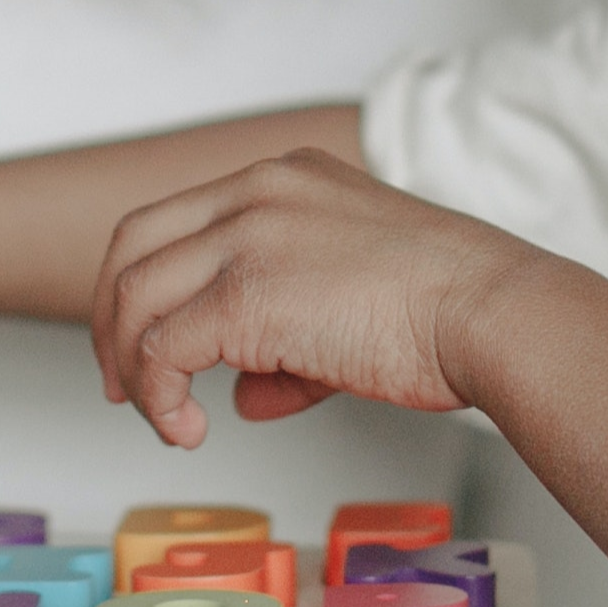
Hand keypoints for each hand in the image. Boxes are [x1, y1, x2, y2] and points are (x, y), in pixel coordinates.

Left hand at [89, 148, 526, 446]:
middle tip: (122, 384)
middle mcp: (255, 191)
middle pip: (132, 245)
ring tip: (163, 419)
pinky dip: (161, 397)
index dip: (144, 284)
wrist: (494, 313)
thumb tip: (244, 395)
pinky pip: (164, 349)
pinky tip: (189, 430)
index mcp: (283, 176)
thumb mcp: (352, 299)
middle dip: (113, 320)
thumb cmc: (449, 311)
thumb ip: (286, 340)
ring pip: (137, 296)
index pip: (176, 219)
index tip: (141, 342)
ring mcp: (246, 236)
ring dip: (133, 367)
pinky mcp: (245, 294)